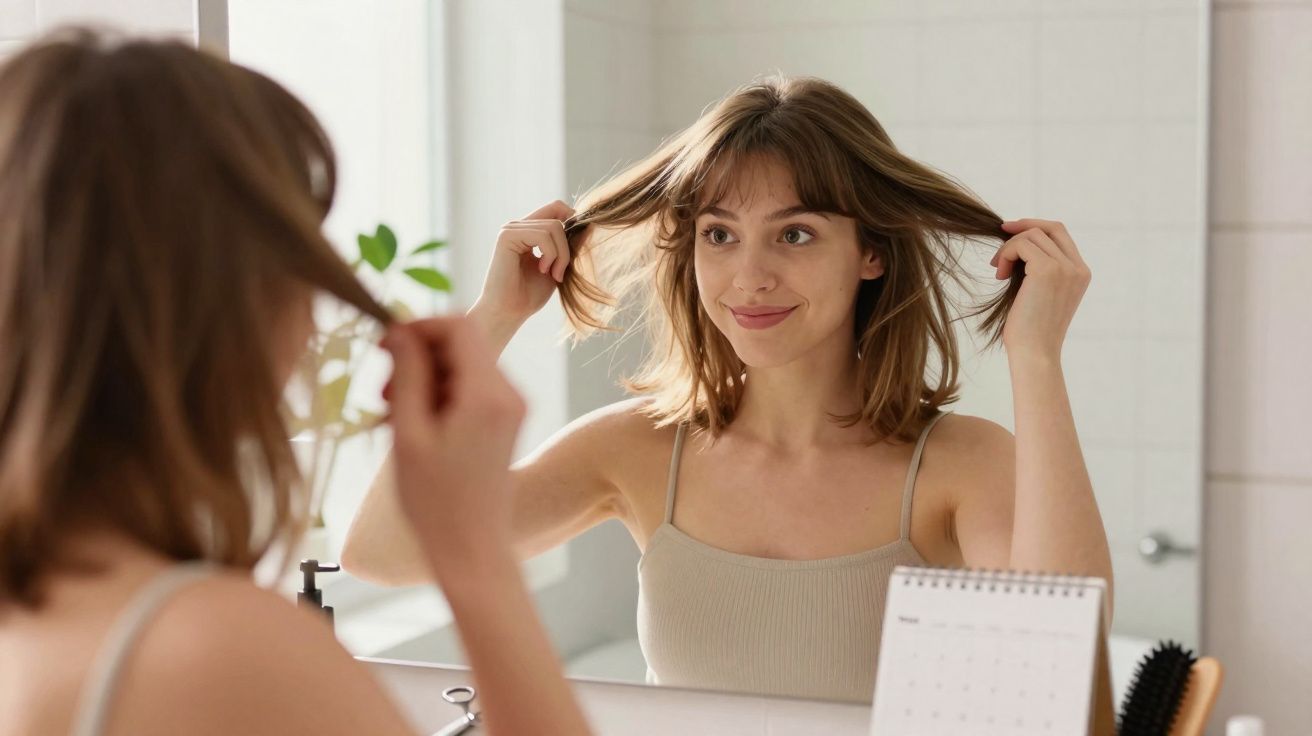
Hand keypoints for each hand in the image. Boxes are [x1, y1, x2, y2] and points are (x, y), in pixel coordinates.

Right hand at [380, 317, 525, 573]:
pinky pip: (471, 386)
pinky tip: (414, 423)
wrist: (472, 548)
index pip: (458, 325)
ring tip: (393, 411)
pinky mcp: (506, 419)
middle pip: (462, 342)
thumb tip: (400, 330)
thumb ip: (407, 374)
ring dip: (425, 376)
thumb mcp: (409, 433)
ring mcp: (512, 406)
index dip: (418, 327)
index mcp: (488, 394)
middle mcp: (510, 393)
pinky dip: (440, 393)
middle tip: (383, 392)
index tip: (384, 347)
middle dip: (418, 355)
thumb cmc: (435, 501)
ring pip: (463, 363)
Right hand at [473, 200, 574, 328]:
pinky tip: (543, 270)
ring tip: (553, 274)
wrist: (509, 313)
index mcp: (528, 231)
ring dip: (561, 254)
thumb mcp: (557, 266)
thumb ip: (570, 246)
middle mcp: (518, 226)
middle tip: (560, 273)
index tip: (577, 248)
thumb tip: (589, 226)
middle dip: (567, 247)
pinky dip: (550, 254)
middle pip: (558, 217)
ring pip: (554, 226)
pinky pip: (542, 235)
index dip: (572, 220)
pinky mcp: (507, 236)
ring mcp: (511, 229)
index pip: (556, 208)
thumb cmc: (529, 295)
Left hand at [992, 219, 1091, 359]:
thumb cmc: (1031, 330)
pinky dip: (1005, 254)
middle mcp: (1078, 268)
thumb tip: (1016, 242)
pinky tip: (1000, 275)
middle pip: (1050, 228)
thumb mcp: (1040, 293)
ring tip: (999, 270)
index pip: (1061, 235)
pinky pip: (1021, 245)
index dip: (1036, 226)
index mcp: (1080, 274)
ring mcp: (1065, 268)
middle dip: (1023, 226)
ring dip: (1009, 248)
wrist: (1034, 353)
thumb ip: (1038, 268)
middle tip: (1000, 232)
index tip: (1011, 231)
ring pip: (1032, 235)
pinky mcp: (1047, 270)